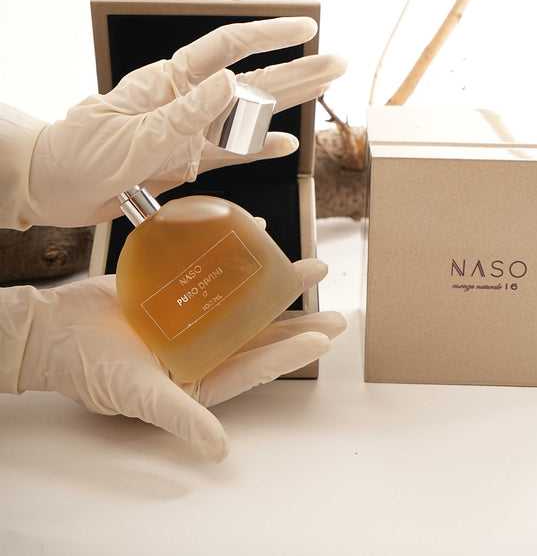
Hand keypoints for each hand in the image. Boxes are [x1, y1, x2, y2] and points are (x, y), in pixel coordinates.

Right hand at [7, 244, 345, 461]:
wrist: (53, 330)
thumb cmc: (89, 369)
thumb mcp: (138, 395)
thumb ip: (181, 417)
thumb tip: (221, 450)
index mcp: (196, 377)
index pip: (254, 365)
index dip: (290, 352)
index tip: (324, 336)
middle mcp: (199, 347)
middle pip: (257, 333)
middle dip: (296, 322)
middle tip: (334, 310)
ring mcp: (188, 317)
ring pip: (241, 300)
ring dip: (273, 286)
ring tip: (306, 267)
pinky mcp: (174, 289)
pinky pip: (212, 270)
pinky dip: (233, 253)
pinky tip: (257, 234)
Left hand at [25, 16, 344, 226]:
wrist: (50, 188)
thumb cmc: (77, 153)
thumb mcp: (130, 135)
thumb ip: (184, 113)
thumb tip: (234, 82)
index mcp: (169, 82)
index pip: (228, 49)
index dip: (270, 37)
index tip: (306, 30)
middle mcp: (186, 101)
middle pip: (252, 82)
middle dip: (297, 71)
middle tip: (339, 63)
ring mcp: (188, 132)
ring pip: (248, 117)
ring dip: (288, 106)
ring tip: (325, 89)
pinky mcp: (184, 161)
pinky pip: (230, 155)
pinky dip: (258, 150)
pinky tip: (286, 143)